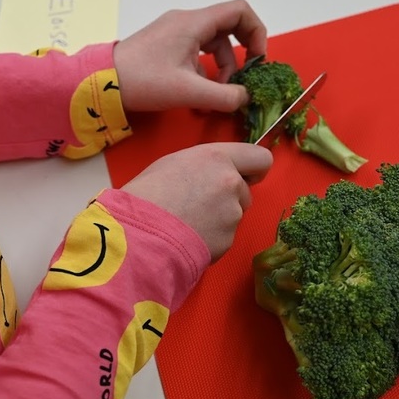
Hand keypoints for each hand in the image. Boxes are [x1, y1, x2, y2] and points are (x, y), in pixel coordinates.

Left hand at [113, 0, 266, 112]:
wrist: (100, 83)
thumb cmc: (141, 81)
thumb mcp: (188, 92)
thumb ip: (224, 96)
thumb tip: (245, 98)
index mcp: (194, 23)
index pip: (239, 11)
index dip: (256, 32)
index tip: (257, 59)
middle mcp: (186, 22)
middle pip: (228, 30)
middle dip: (238, 57)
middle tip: (241, 81)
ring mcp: (175, 33)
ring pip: (213, 45)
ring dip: (221, 71)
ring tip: (214, 98)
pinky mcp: (166, 46)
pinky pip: (196, 54)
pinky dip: (204, 74)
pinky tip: (198, 98)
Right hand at [121, 143, 272, 260]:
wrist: (138, 234)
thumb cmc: (146, 194)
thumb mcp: (173, 163)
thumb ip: (205, 166)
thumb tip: (213, 176)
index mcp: (217, 158)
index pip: (261, 158)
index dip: (254, 169)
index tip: (246, 176)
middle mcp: (231, 183)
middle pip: (244, 191)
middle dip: (228, 198)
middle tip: (198, 205)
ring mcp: (232, 214)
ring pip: (233, 216)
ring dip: (218, 220)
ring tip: (186, 223)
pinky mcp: (228, 241)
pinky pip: (223, 237)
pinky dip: (210, 239)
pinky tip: (186, 238)